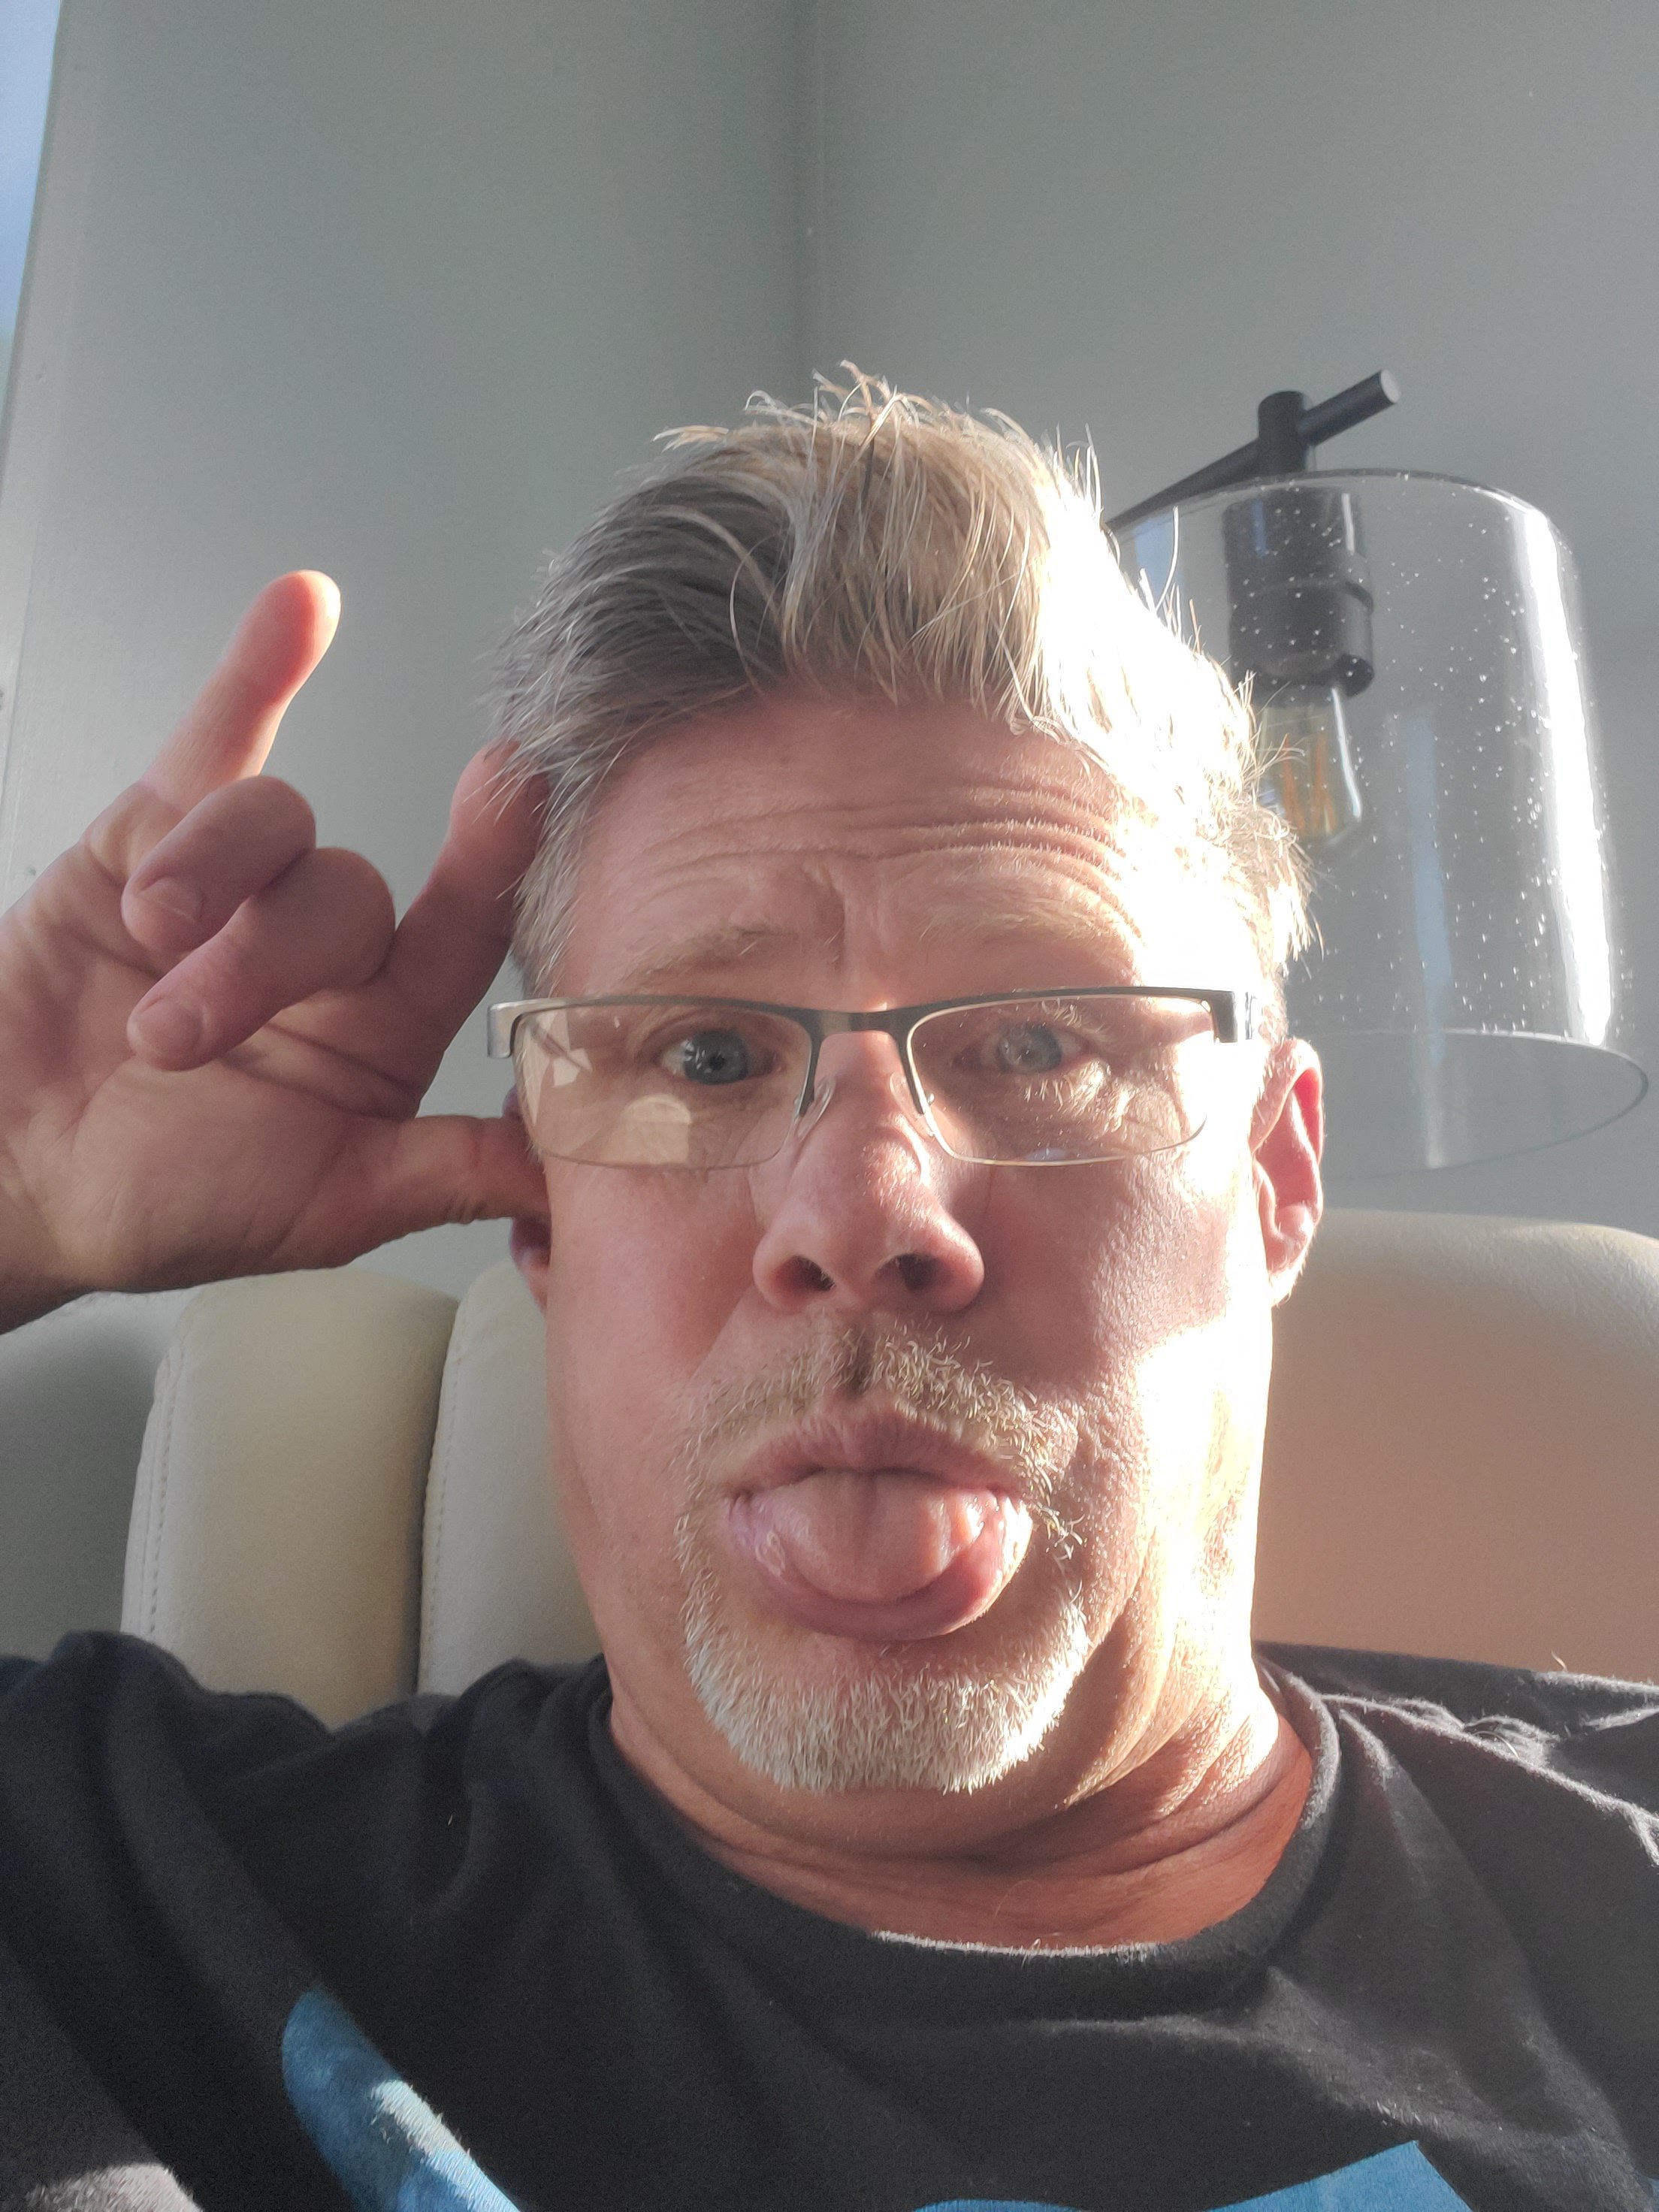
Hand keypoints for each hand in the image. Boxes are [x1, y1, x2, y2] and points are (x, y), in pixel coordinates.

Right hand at [0, 572, 546, 1326]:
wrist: (7, 1174)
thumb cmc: (161, 1198)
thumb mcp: (321, 1208)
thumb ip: (443, 1174)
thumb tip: (574, 1176)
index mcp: (386, 1028)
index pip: (467, 929)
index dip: (497, 858)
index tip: (521, 787)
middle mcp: (330, 949)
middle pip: (349, 893)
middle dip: (257, 962)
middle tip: (172, 1040)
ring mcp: (248, 883)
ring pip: (274, 825)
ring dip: (202, 887)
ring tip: (136, 967)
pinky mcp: (159, 828)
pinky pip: (222, 735)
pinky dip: (257, 669)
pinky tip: (301, 605)